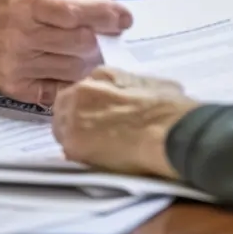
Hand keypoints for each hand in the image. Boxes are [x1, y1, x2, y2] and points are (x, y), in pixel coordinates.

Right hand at [0, 0, 131, 104]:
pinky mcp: (16, 87)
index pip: (73, 13)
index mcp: (25, 6)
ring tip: (92, 48)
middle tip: (111, 33)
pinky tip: (72, 65)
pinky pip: (58, 89)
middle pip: (79, 43)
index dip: (104, 15)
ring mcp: (18, 65)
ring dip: (91, 58)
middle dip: (103, 38)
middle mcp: (20, 38)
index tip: (124, 17)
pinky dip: (72, 77)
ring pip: (74, 67)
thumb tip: (105, 10)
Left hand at [53, 67, 199, 178]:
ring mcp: (73, 120)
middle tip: (96, 131)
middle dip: (77, 116)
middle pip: (66, 105)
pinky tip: (96, 158)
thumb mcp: (150, 83)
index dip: (93, 102)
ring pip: (63, 127)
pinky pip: (68, 149)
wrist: (169, 133)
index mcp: (101, 75)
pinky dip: (79, 153)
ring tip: (97, 146)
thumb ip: (128, 86)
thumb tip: (129, 95)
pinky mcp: (73, 147)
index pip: (85, 87)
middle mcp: (81, 93)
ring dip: (75, 134)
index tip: (103, 113)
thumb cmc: (168, 108)